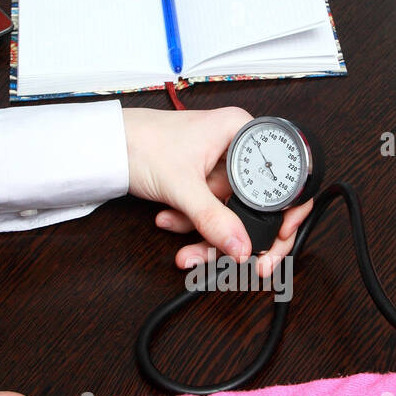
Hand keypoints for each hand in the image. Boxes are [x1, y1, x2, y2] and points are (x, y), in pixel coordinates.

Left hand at [123, 106, 314, 277]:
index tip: (281, 238)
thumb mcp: (182, 186)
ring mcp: (220, 168)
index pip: (285, 178)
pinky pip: (211, 214)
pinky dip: (192, 226)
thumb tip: (242, 248)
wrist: (105, 145)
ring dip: (208, 236)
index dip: (289, 212)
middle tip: (244, 262)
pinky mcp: (203, 183)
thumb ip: (213, 220)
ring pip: (232, 215)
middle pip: (259, 205)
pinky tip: (168, 220)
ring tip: (185, 247)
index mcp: (243, 133)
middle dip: (242, 236)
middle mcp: (237, 150)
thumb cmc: (141, 142)